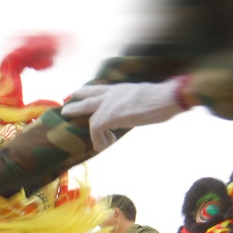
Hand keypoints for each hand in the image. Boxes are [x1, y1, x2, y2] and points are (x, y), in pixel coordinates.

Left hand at [61, 78, 187, 150]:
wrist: (166, 98)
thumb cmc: (161, 100)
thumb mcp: (142, 99)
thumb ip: (130, 105)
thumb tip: (126, 116)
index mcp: (120, 88)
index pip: (100, 89)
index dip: (89, 93)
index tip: (80, 95)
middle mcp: (112, 93)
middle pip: (88, 95)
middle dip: (76, 103)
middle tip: (66, 110)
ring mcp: (108, 103)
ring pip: (87, 112)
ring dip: (92, 131)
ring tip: (98, 142)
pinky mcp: (108, 115)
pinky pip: (95, 129)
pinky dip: (99, 139)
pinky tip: (107, 144)